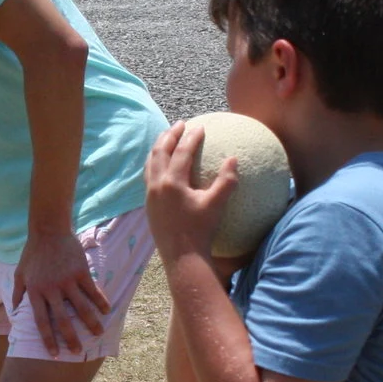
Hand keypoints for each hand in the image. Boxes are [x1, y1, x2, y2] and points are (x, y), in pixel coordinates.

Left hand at [10, 227, 109, 358]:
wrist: (48, 230)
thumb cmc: (33, 252)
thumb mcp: (20, 272)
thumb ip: (18, 293)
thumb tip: (15, 311)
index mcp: (35, 292)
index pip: (42, 322)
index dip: (49, 340)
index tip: (55, 354)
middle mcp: (51, 290)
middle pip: (63, 320)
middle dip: (71, 339)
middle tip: (78, 352)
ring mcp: (67, 281)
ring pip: (82, 308)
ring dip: (91, 323)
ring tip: (98, 333)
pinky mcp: (81, 272)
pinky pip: (93, 291)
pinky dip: (101, 302)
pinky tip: (106, 311)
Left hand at [146, 121, 234, 265]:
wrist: (182, 257)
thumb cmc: (201, 231)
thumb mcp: (216, 205)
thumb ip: (226, 181)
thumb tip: (233, 158)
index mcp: (172, 182)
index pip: (182, 152)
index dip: (192, 138)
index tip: (200, 127)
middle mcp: (157, 185)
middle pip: (160, 151)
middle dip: (170, 135)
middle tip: (180, 124)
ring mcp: (150, 195)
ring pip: (150, 163)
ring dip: (158, 147)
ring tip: (167, 138)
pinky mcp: (148, 204)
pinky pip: (148, 176)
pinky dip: (154, 164)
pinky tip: (161, 165)